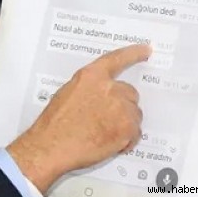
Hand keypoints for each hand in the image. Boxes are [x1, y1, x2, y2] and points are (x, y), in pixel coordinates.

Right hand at [8, 44, 150, 191]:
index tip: (146, 50)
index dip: (133, 54)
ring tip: (104, 134)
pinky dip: (127, 140)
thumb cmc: (54, 123)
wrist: (51, 146)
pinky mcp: (127, 128)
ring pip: (134, 114)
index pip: (117, 59)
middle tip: (107, 119)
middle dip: (122, 105)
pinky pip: (136, 133)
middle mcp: (109, 88)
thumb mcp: (67, 94)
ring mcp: (121, 108)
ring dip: (124, 123)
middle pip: (130, 93)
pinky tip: (110, 144)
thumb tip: (101, 97)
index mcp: (91, 76)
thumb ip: (89, 89)